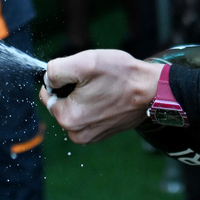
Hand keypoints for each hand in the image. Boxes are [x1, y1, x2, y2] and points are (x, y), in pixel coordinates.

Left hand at [40, 49, 160, 143]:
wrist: (152, 91)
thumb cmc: (120, 75)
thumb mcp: (84, 63)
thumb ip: (56, 70)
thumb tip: (47, 80)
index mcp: (67, 118)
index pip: (47, 93)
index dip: (62, 79)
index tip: (82, 75)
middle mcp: (76, 133)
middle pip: (61, 102)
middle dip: (73, 88)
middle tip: (95, 80)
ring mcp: (90, 136)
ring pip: (75, 108)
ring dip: (84, 96)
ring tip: (104, 88)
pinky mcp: (102, 134)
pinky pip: (88, 115)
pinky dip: (95, 104)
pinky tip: (109, 97)